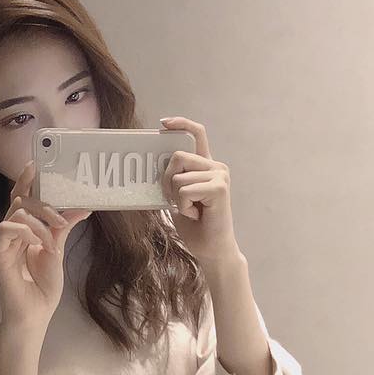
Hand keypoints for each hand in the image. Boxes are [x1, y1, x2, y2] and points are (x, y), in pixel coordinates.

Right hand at [0, 159, 92, 330]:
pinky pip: (7, 230)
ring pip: (16, 214)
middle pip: (19, 202)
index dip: (25, 181)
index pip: (21, 199)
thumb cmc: (43, 286)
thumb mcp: (58, 250)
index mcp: (23, 230)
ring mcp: (1, 243)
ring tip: (52, 239)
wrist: (35, 313)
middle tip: (60, 217)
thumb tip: (83, 208)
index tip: (34, 164)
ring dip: (39, 222)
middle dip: (41, 203)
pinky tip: (38, 243)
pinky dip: (26, 232)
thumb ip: (64, 227)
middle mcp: (10, 233)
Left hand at [159, 116, 240, 263]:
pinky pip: (185, 190)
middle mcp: (216, 166)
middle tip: (175, 200)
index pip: (196, 134)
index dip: (181, 123)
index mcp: (206, 166)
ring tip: (191, 210)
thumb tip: (153, 165)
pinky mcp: (219, 188)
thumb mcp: (178, 197)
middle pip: (177, 156)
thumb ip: (173, 178)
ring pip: (178, 176)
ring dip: (176, 198)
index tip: (163, 123)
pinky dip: (183, 206)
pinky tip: (197, 215)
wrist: (212, 250)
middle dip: (167, 180)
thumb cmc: (195, 226)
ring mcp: (220, 176)